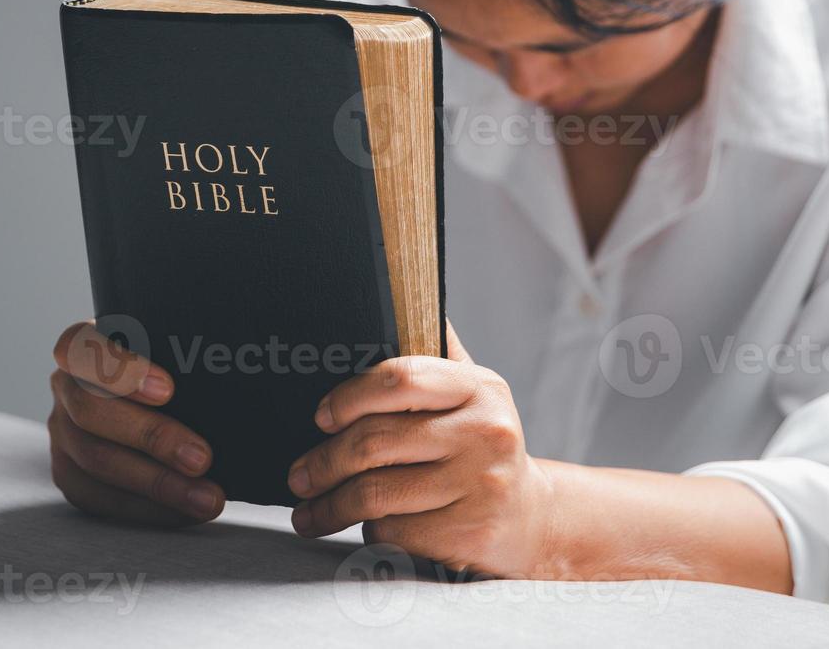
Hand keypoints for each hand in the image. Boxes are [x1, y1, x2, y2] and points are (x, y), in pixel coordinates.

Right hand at [48, 321, 224, 525]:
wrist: (151, 401)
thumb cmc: (173, 365)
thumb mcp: (173, 347)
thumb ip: (186, 351)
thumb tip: (239, 366)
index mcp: (82, 343)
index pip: (82, 347)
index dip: (121, 370)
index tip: (169, 390)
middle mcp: (64, 386)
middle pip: (91, 411)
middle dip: (151, 437)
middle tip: (203, 458)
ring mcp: (61, 432)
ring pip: (96, 460)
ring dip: (158, 483)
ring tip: (209, 498)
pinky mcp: (68, 473)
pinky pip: (100, 498)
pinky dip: (146, 508)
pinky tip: (186, 513)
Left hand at [285, 323, 554, 576]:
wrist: (530, 516)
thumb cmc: (481, 446)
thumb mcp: (471, 394)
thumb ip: (435, 351)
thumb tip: (401, 295)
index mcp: (479, 388)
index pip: (400, 378)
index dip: (348, 397)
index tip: (319, 416)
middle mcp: (486, 432)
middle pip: (375, 442)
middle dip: (323, 462)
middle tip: (298, 475)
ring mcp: (481, 485)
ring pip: (376, 494)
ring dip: (331, 505)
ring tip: (309, 510)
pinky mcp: (471, 532)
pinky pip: (395, 531)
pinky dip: (370, 531)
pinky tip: (363, 527)